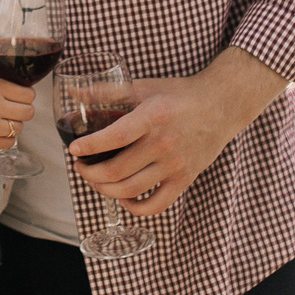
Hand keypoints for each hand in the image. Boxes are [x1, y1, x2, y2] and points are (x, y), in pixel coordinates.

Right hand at [0, 70, 36, 153]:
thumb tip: (11, 88)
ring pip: (19, 129)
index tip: (20, 98)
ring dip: (12, 125)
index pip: (28, 94)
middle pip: (28, 113)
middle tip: (12, 110)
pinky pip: (7, 143)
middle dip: (22, 111)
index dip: (25, 96)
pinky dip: (4, 138)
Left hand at [66, 48, 287, 217]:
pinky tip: (123, 197)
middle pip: (116, 171)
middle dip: (89, 172)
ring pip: (130, 190)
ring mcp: (175, 165)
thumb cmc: (180, 94)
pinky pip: (155, 205)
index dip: (88, 147)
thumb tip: (75, 91)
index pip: (113, 138)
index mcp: (151, 118)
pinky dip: (134, 208)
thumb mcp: (144, 86)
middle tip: (80, 166)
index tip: (73, 150)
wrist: (221, 104)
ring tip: (94, 180)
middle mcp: (163, 144)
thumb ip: (109, 91)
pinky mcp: (185, 179)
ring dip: (104, 189)